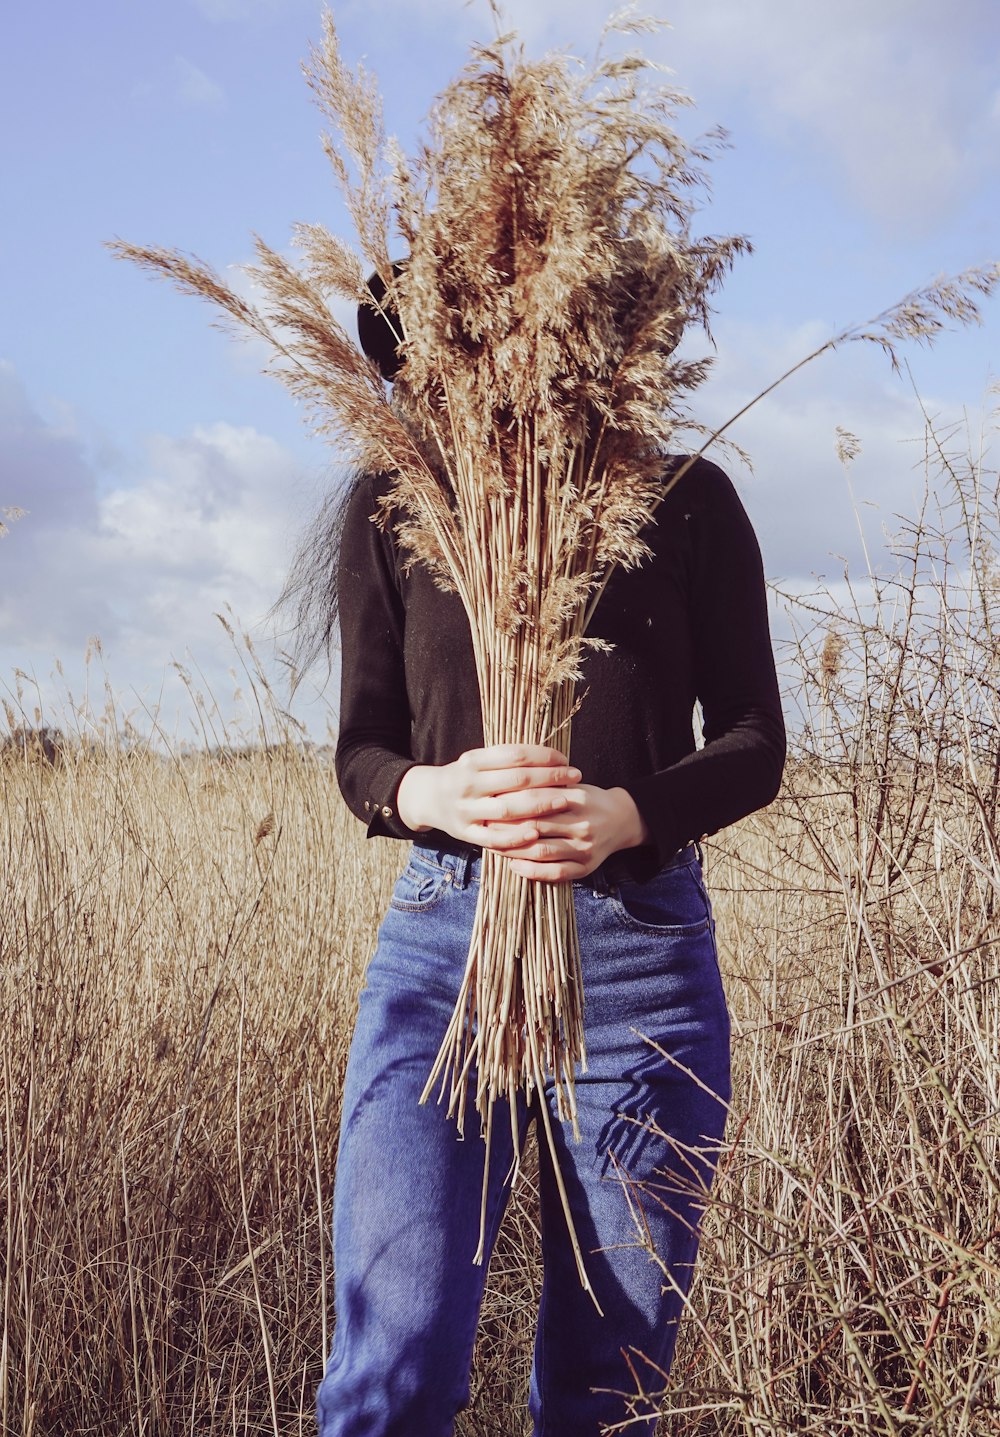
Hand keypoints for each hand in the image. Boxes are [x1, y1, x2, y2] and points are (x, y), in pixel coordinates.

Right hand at [395, 744, 582, 850]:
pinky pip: (493, 838)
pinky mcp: (465, 834)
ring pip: (508, 808)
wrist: (426, 798)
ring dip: (540, 805)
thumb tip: (549, 757)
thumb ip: (505, 760)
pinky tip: (536, 833)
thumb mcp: (477, 761)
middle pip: (516, 780)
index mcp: (472, 761)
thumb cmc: (464, 777)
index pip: (515, 755)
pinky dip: (515, 837)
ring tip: (565, 800)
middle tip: (575, 777)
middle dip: (550, 778)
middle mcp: (468, 784)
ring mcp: (466, 810)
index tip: (565, 760)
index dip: (544, 757)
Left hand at [500, 784, 649, 882]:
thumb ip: (544, 788)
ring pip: (541, 852)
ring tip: (494, 846)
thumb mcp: (572, 787)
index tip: (490, 804)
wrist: (623, 819)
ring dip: (513, 851)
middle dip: (506, 828)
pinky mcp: (586, 867)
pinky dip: (531, 872)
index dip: (509, 804)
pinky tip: (514, 866)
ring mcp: (585, 848)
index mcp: (577, 799)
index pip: (535, 801)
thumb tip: (504, 790)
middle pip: (535, 827)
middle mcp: (582, 825)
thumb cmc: (589, 800)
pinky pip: (555, 873)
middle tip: (484, 826)